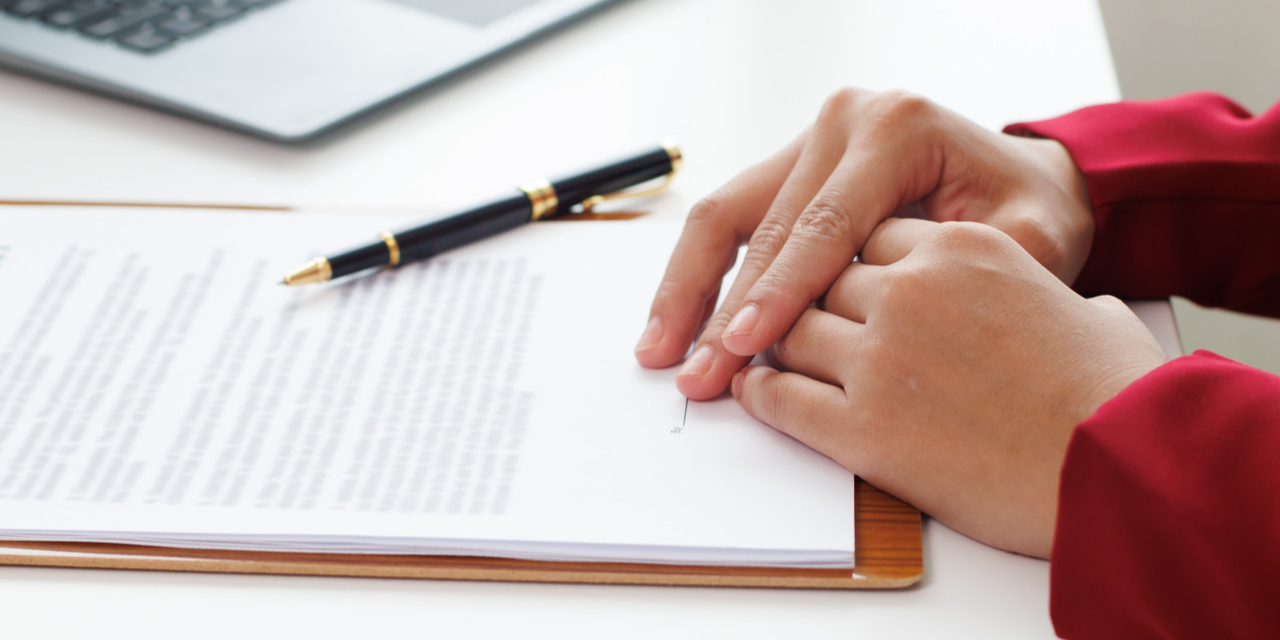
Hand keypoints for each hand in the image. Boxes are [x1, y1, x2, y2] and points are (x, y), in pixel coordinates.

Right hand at [634, 87, 1094, 399]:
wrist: (1019, 178)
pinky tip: (678, 327)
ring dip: (688, 289)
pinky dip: (702, 277)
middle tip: (696, 374)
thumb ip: (972, 270)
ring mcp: (809, 140)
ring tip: (658, 353)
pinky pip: (733, 221)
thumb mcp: (1031, 236)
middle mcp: (843, 123)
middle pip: (762, 222)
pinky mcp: (790, 166)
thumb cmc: (1027, 210)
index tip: (745, 349)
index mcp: (896, 129)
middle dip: (723, 307)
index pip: (822, 223)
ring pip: (726, 215)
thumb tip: (884, 318)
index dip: (780, 292)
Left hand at [731, 219, 1167, 557]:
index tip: (834, 277)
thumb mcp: (1082, 304)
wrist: (1126, 466)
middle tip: (776, 315)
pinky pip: (781, 397)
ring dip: (773, 342)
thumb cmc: (1116, 392)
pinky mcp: (862, 427)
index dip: (848, 260)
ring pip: (791, 331)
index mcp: (963, 246)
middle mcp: (912, 289)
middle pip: (821, 277)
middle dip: (801, 298)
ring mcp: (881, 356)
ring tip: (757, 353)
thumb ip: (1043, 288)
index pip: (870, 234)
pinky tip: (752, 391)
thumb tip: (1065, 306)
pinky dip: (761, 394)